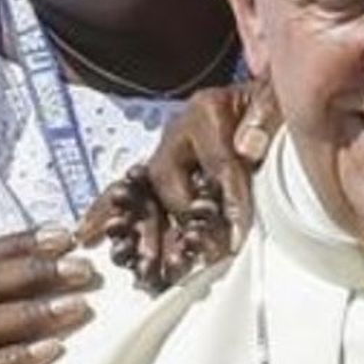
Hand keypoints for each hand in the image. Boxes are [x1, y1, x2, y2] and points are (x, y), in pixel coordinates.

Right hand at [80, 80, 275, 287]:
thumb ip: (266, 119)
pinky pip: (133, 192)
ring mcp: (166, 149)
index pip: (220, 164)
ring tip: (144, 265)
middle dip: (177, 222)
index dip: (230, 202)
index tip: (236, 237)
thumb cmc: (269, 103)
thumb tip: (248, 149)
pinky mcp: (163, 166)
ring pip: (144, 192)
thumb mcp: (276, 101)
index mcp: (208, 111)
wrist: (260, 98)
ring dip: (142, 229)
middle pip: (168, 180)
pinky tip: (87, 233)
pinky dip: (110, 213)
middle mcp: (179, 130)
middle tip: (187, 256)